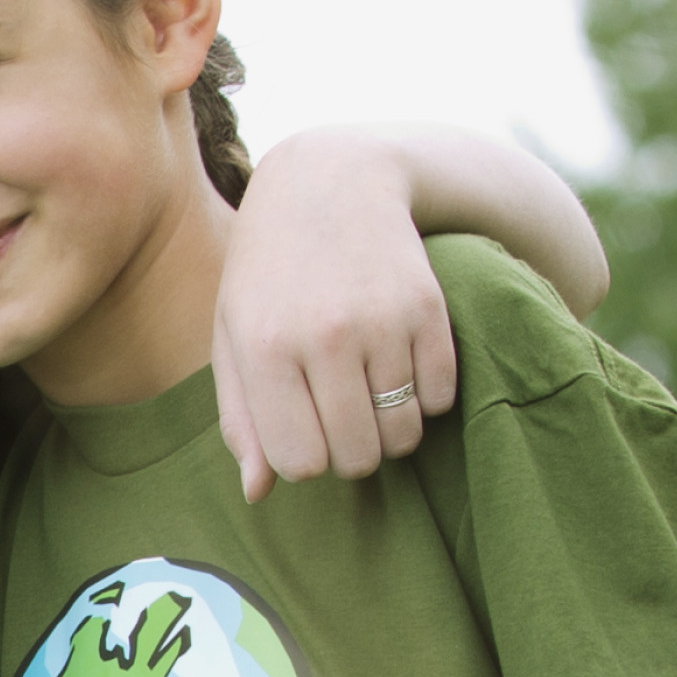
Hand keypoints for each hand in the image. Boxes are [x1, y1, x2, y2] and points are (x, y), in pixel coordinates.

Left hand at [216, 132, 468, 498]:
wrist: (332, 182)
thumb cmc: (270, 274)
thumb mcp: (235, 338)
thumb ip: (243, 419)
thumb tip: (258, 494)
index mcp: (266, 349)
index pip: (301, 463)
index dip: (305, 457)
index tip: (302, 428)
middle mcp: (325, 337)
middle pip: (357, 456)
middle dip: (350, 452)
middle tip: (340, 417)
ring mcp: (382, 322)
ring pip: (404, 434)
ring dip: (390, 428)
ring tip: (368, 393)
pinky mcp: (429, 308)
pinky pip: (440, 398)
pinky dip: (425, 396)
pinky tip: (399, 364)